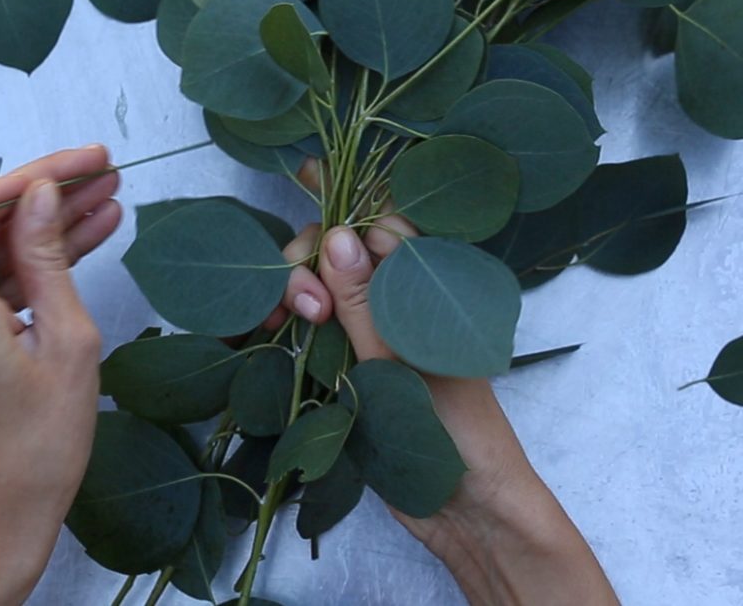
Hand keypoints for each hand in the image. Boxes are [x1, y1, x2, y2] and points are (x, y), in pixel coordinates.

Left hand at [0, 146, 119, 605]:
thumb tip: (39, 193)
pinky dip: (29, 261)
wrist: (3, 516)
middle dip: (35, 192)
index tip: (51, 179)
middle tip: (102, 170)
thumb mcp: (66, 342)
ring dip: (41, 223)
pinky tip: (89, 235)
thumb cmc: (39, 443)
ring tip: (108, 196)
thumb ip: (46, 258)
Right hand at [270, 167, 616, 604]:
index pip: (376, 228)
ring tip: (277, 323)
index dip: (336, 229)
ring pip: (324, 297)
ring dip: (294, 299)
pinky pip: (319, 339)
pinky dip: (294, 334)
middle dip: (307, 268)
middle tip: (298, 308)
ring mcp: (377, 340)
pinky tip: (270, 337)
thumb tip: (337, 234)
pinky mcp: (357, 375)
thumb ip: (364, 301)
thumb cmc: (456, 432)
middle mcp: (401, 306)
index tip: (308, 253)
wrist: (473, 512)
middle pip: (340, 259)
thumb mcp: (403, 361)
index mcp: (428, 289)